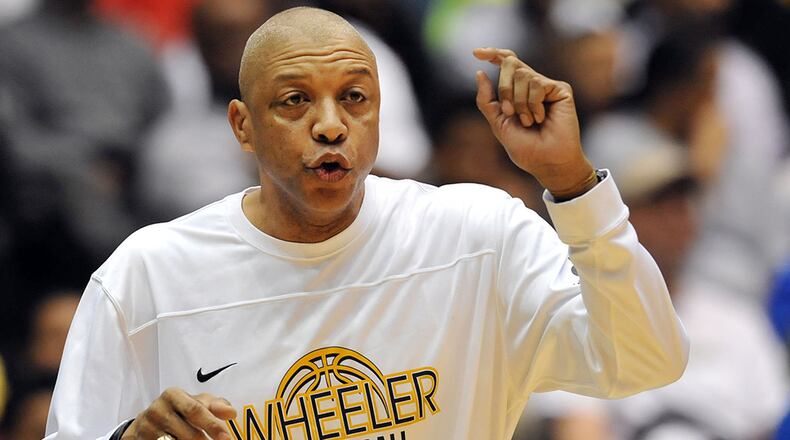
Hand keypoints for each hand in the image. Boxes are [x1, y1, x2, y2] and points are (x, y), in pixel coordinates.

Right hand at [121, 388, 236, 439]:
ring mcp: (146, 427)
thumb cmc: (179, 410)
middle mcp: (157, 409)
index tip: (226, 438)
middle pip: (187, 432)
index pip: (196, 410)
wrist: (147, 421)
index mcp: (172, 395)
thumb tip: (232, 413)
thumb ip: (215, 405)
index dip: (212, 425)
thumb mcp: (195, 402)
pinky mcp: (140, 439)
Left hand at [473, 47, 595, 199]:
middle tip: (509, 112)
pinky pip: (537, 83)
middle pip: (511, 64)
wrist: (547, 162)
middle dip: (504, 88)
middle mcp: (532, 85)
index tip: (476, 52)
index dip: (493, 54)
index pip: (506, 64)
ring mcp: (547, 86)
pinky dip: (533, 104)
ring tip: (528, 121)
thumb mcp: (498, 123)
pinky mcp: (561, 89)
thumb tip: (479, 72)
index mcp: (517, 91)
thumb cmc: (526, 148)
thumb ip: (487, 100)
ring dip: (519, 102)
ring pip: (523, 74)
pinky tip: (541, 118)